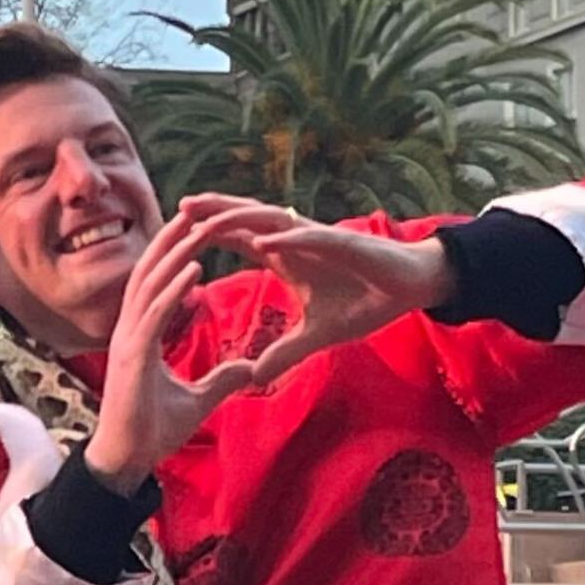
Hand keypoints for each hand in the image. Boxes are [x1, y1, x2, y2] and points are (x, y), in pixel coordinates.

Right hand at [83, 201, 292, 486]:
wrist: (126, 461)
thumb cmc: (151, 432)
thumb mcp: (198, 401)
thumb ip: (222, 380)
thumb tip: (251, 368)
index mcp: (141, 335)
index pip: (158, 284)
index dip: (175, 255)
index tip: (197, 231)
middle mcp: (131, 330)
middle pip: (152, 272)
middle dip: (173, 239)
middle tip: (197, 208)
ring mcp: (129, 340)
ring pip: (152, 284)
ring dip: (176, 252)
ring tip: (199, 224)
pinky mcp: (133, 356)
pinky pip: (157, 314)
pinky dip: (176, 289)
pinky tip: (196, 267)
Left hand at [178, 202, 454, 394]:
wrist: (410, 288)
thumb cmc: (366, 301)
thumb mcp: (318, 335)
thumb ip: (285, 352)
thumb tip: (255, 376)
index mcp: (286, 254)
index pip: (238, 238)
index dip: (208, 235)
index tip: (175, 238)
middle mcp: (296, 239)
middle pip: (246, 219)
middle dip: (213, 211)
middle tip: (178, 207)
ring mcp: (318, 237)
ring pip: (270, 218)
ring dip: (237, 214)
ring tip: (206, 213)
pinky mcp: (342, 243)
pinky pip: (308, 238)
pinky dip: (284, 237)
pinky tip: (260, 239)